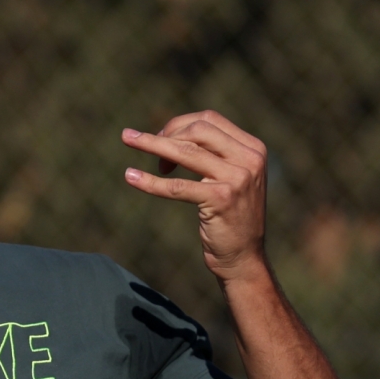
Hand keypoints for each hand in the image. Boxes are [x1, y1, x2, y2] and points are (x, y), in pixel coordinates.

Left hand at [122, 111, 269, 282]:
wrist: (244, 258)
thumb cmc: (229, 218)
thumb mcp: (231, 178)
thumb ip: (214, 155)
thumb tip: (172, 136)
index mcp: (253, 148)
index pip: (210, 119)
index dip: (180, 124)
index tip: (161, 138)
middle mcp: (249, 159)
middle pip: (198, 130)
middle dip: (167, 134)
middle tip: (146, 148)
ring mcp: (237, 178)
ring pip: (185, 152)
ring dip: (151, 144)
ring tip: (127, 140)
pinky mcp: (221, 199)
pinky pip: (177, 186)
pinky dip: (150, 181)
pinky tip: (130, 176)